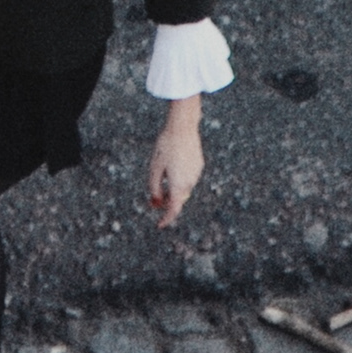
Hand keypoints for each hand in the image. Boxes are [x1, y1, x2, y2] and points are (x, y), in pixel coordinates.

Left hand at [145, 101, 204, 226]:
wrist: (183, 127)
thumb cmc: (165, 146)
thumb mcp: (154, 167)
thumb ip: (154, 187)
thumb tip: (156, 201)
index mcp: (178, 185)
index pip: (173, 210)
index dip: (166, 219)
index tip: (159, 225)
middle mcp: (190, 183)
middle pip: (178, 200)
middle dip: (166, 203)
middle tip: (152, 201)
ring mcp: (196, 174)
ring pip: (183, 188)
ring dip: (173, 190)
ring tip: (160, 181)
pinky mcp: (199, 165)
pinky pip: (188, 177)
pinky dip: (179, 180)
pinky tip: (172, 167)